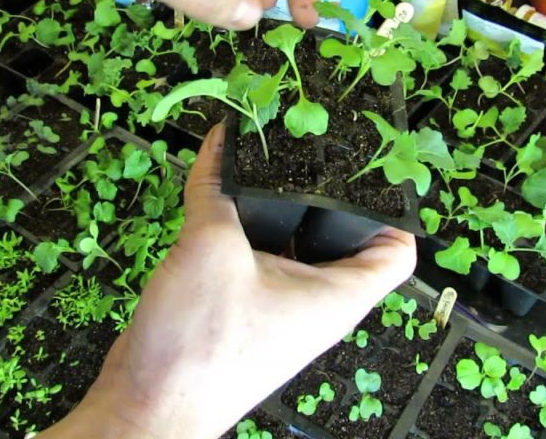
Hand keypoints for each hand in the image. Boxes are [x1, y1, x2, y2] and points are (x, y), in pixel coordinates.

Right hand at [38, 124, 414, 438]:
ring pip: (293, 243)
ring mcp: (279, 304)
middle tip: (309, 143)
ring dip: (279, 206)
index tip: (372, 164)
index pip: (397, 250)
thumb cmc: (199, 344)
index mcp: (337, 294)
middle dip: (326, 192)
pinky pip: (257, 255)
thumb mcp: (211, 248)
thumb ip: (216, 188)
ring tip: (265, 157)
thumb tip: (221, 139)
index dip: (395, 207)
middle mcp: (316, 300)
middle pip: (341, 236)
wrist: (148, 406)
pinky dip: (246, 224)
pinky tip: (221, 192)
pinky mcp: (244, 306)